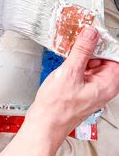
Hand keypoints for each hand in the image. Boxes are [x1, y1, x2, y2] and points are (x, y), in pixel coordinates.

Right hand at [27, 26, 118, 145]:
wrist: (44, 123)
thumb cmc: (57, 107)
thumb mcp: (70, 72)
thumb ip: (82, 51)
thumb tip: (91, 34)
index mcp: (107, 84)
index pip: (114, 56)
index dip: (104, 43)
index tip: (93, 32)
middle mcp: (102, 87)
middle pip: (103, 59)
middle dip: (91, 47)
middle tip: (79, 37)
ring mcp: (91, 88)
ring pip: (91, 63)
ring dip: (82, 54)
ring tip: (70, 48)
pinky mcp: (80, 88)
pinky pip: (82, 70)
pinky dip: (76, 62)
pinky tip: (66, 58)